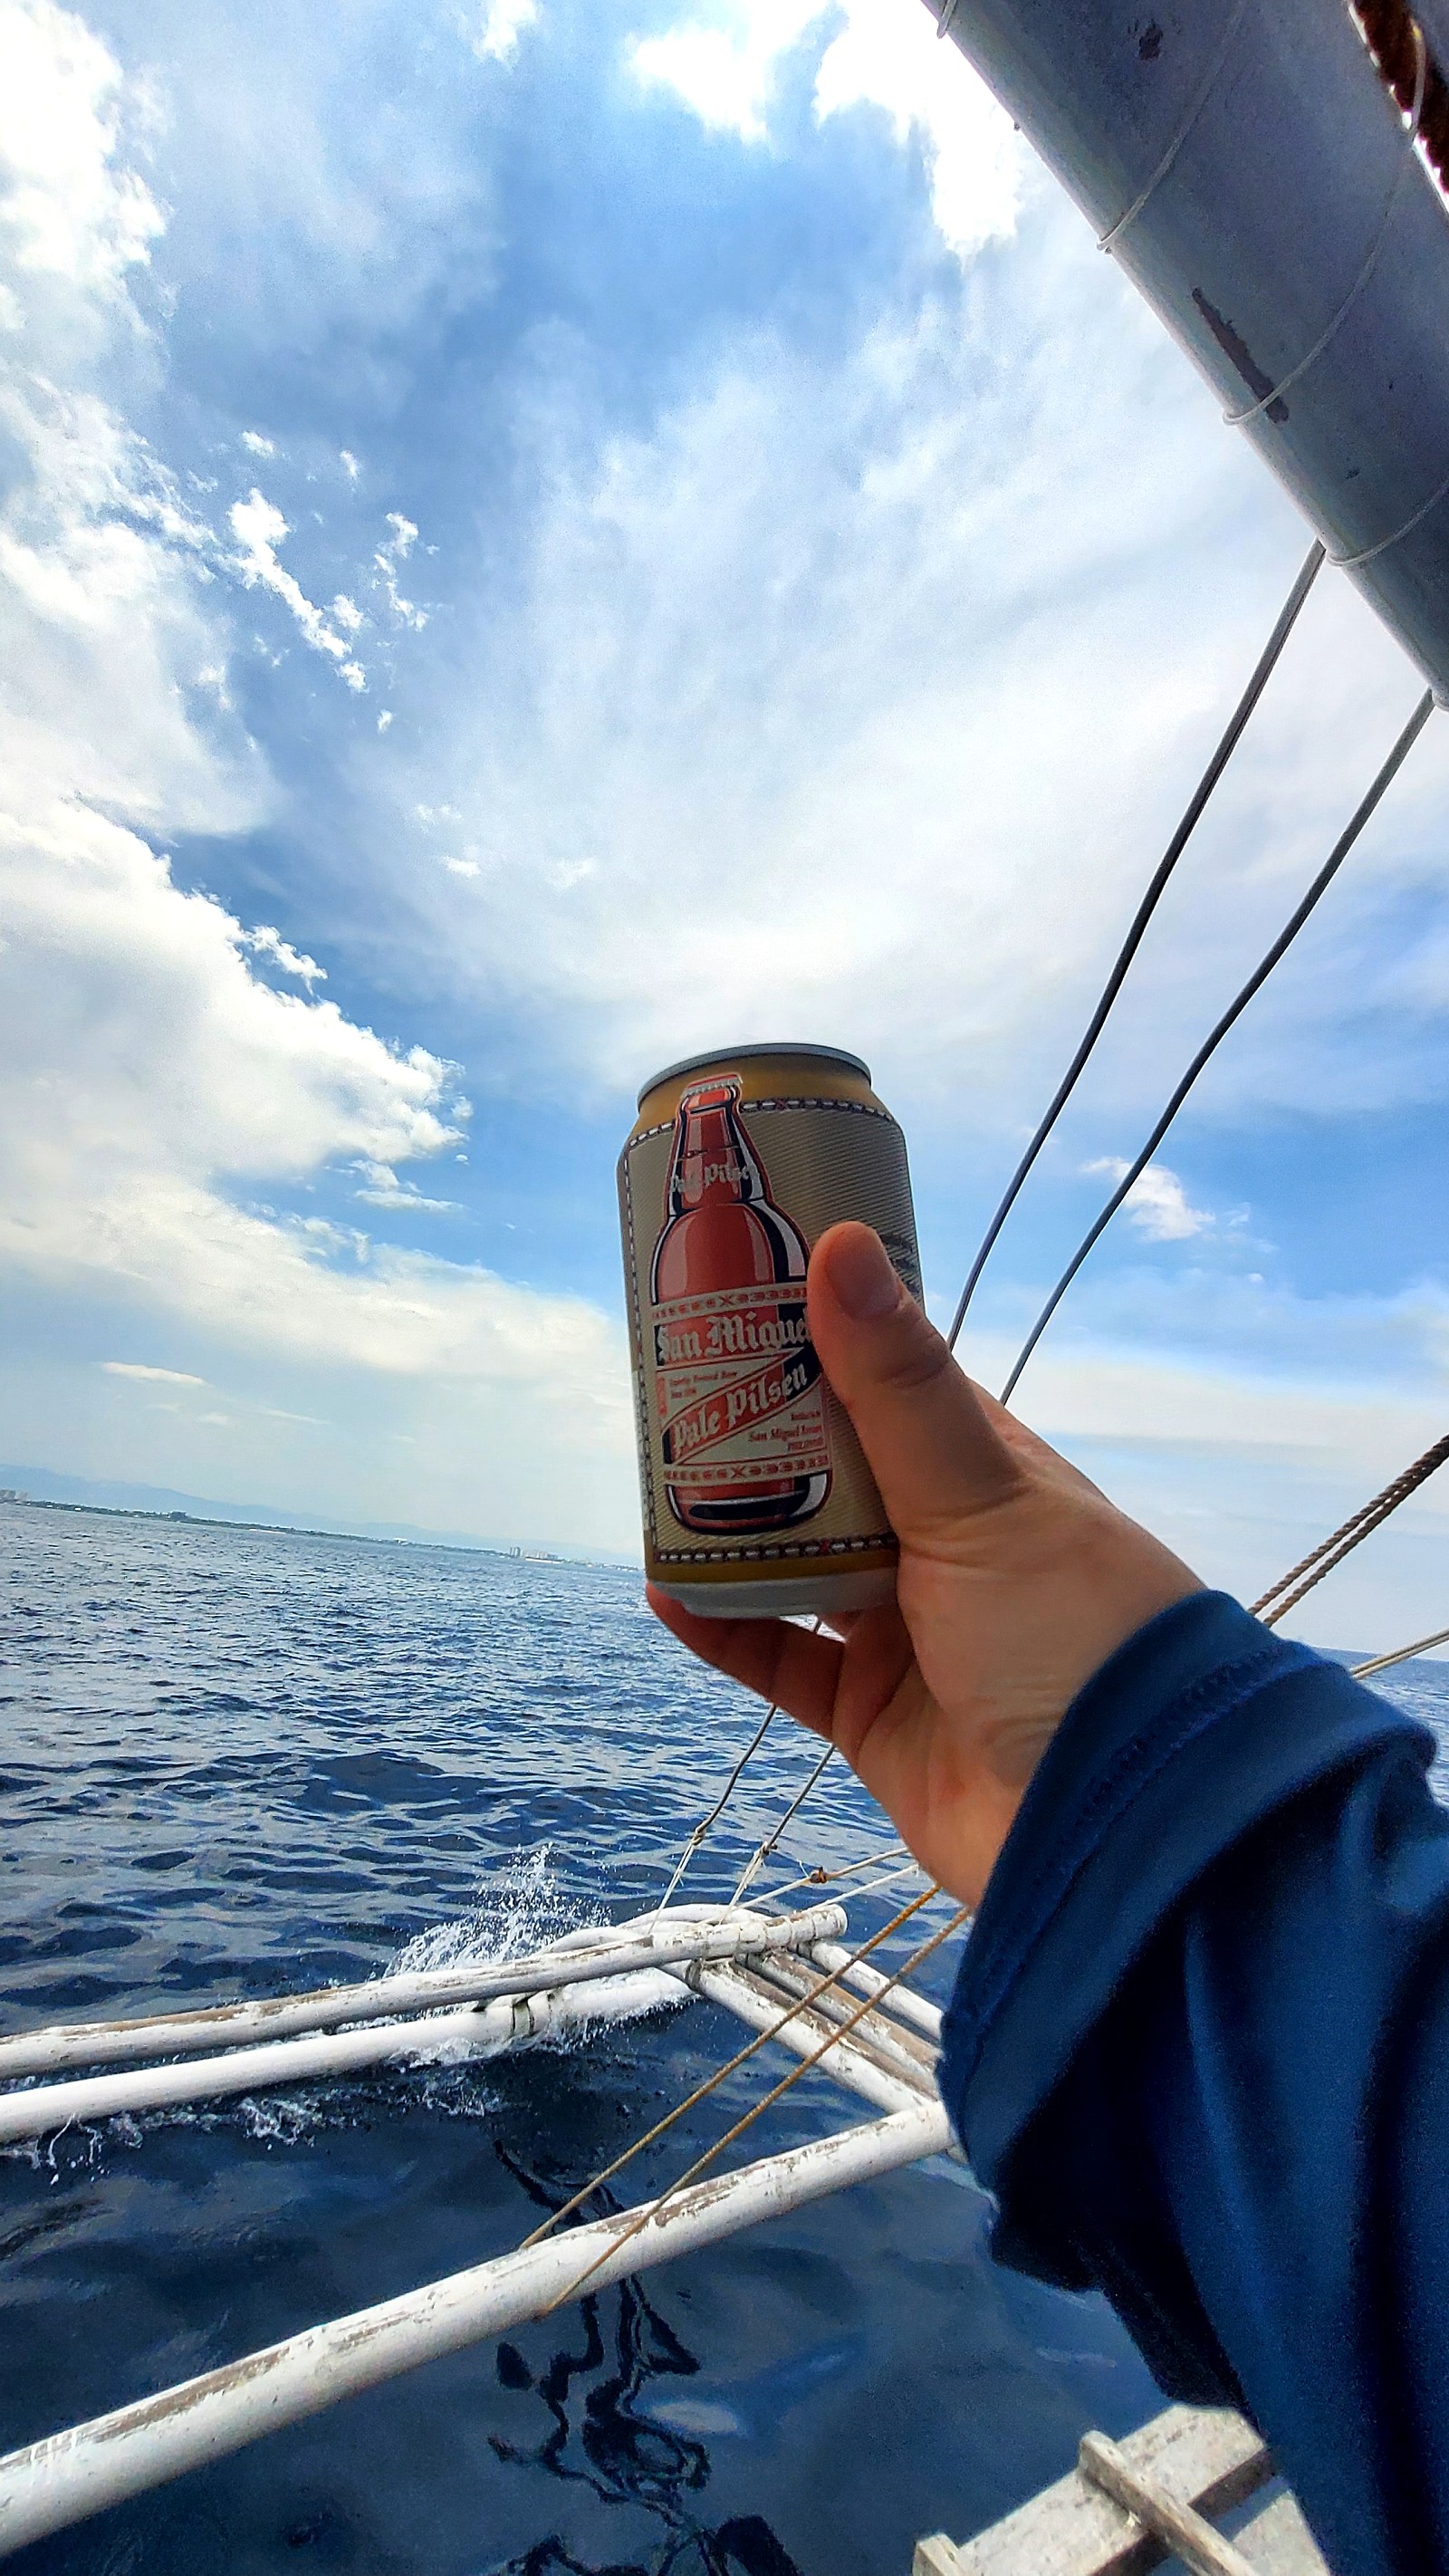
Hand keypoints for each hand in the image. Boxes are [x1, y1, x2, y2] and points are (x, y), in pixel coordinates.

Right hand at [648, 1222, 1200, 1907]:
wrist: (1118, 1832)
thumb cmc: (1074, 1638)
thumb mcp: (982, 1499)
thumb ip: (899, 1386)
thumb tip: (839, 1245)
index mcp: (995, 1479)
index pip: (899, 1388)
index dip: (825, 1343)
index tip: (741, 1298)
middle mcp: (953, 1550)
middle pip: (838, 1477)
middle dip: (762, 1438)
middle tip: (670, 1388)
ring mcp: (914, 1638)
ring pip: (803, 1568)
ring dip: (737, 1532)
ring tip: (655, 1482)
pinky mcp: (876, 1722)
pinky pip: (784, 1665)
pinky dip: (727, 1630)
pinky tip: (666, 1590)